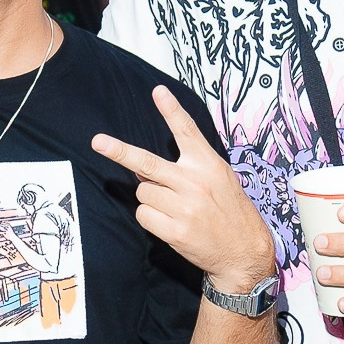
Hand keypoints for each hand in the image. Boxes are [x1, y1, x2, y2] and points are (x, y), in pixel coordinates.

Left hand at [93, 87, 275, 293]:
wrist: (245, 252)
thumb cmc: (230, 211)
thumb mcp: (219, 179)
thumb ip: (189, 167)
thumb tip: (144, 171)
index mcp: (208, 164)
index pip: (187, 131)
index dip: (171, 110)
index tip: (158, 91)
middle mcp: (194, 182)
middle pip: (147, 164)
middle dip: (119, 152)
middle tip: (98, 142)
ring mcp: (184, 207)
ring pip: (143, 192)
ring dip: (151, 199)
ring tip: (175, 208)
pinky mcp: (175, 230)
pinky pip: (144, 216)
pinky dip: (151, 219)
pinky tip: (171, 223)